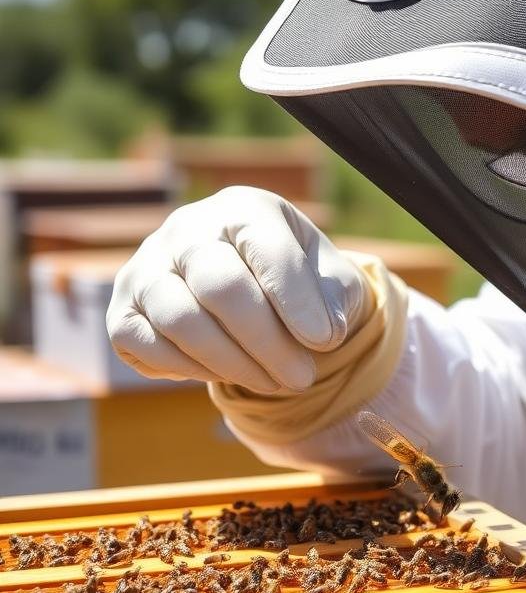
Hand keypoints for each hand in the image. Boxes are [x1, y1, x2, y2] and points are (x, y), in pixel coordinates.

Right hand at [106, 186, 368, 394]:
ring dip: (234, 364)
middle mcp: (187, 228)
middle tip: (302, 378)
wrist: (251, 290)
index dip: (297, 301)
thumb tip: (323, 334)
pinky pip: (146, 346)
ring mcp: (146, 268)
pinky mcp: (123, 310)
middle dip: (268, 343)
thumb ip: (336, 299)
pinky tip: (229, 374)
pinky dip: (191, 369)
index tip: (327, 341)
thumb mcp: (331, 280)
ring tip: (275, 383)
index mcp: (244, 209)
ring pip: (181, 321)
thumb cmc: (298, 282)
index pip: (266, 250)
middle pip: (220, 288)